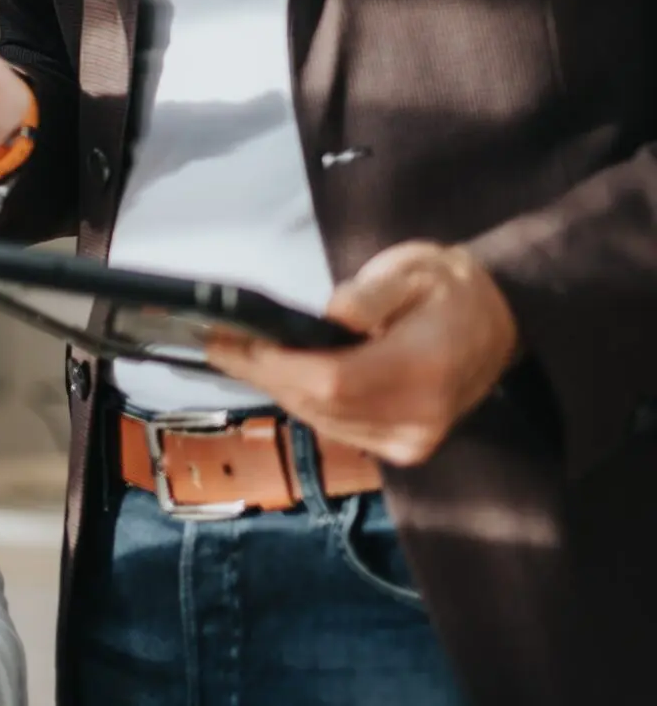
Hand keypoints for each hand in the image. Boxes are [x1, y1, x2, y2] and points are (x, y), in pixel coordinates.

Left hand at [208, 241, 520, 465]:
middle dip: (262, 373)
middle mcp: (421, 416)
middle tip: (218, 343)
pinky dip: (305, 403)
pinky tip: (281, 376)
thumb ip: (367, 295)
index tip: (228, 341)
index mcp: (425, 368)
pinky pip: (338, 429)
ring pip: (322, 420)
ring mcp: (415, 439)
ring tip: (238, 355)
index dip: (275, 364)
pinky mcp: (407, 448)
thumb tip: (326, 318)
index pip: (332, 380)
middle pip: (319, 404)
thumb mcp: (410, 270)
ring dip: (278, 388)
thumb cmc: (449, 288)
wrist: (499, 321)